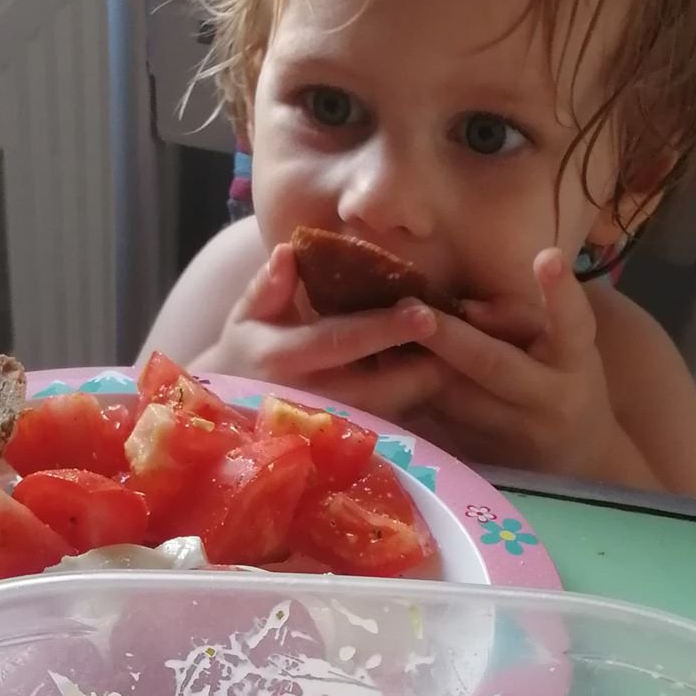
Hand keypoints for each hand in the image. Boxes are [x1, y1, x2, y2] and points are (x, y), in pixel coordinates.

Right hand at [195, 243, 445, 422]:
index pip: (341, 341)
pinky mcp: (346, 444)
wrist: (233, 413)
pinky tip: (437, 376)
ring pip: (391, 412)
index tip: (425, 313)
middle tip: (462, 338)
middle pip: (380, 388)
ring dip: (426, 385)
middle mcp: (310, 399)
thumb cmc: (247, 352)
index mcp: (284, 358)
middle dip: (424, 367)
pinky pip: (391, 425)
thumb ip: (269, 284)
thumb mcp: (247, 315)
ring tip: (458, 355)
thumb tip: (289, 252)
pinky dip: (416, 401)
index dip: (386, 328)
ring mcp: (330, 428)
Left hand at [409, 250, 633, 481]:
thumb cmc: (567, 379)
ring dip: (416, 365)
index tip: (546, 256)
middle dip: (449, 337)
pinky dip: (411, 393)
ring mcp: (512, 435)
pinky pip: (439, 421)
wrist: (578, 455)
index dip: (561, 292)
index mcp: (574, 363)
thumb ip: (521, 319)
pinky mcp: (484, 456)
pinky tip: (386, 371)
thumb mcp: (563, 345)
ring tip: (383, 333)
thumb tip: (465, 308)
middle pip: (493, 365)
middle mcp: (546, 400)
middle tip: (411, 307)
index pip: (573, 324)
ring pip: (454, 397)